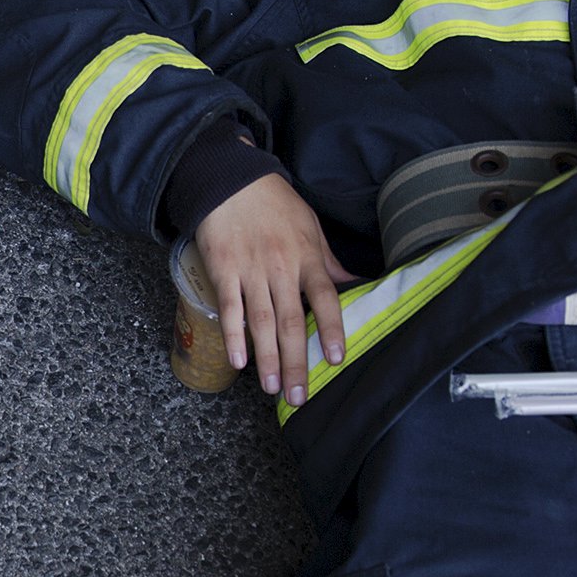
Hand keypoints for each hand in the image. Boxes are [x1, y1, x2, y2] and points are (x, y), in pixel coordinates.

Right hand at [192, 174, 355, 405]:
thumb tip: (354, 285)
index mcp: (307, 257)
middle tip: (299, 396)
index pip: (326, 299)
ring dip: (267, 357)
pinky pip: (230, 308)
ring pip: (261, 321)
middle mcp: (281, 267)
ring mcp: (250, 270)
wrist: (230, 180)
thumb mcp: (310, 227)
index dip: (332, 329)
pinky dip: (233, 335)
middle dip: (297, 361)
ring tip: (272, 387)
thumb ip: (328, 261)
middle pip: (292, 320)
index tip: (336, 359)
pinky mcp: (223, 270)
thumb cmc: (274, 203)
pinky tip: (238, 361)